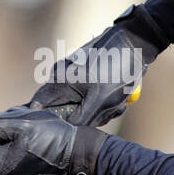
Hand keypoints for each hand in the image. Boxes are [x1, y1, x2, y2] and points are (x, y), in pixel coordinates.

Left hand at [0, 107, 106, 174]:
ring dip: (7, 135)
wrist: (80, 154)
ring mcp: (15, 174)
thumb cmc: (53, 137)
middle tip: (13, 123)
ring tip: (28, 126)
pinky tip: (36, 132)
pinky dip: (18, 140)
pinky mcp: (26, 170)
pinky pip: (12, 152)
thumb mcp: (22, 124)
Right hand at [30, 4, 166, 126]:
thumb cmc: (116, 68)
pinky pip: (89, 96)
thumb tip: (67, 133)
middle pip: (63, 110)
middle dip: (85, 117)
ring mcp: (72, 74)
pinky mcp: (85, 74)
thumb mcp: (100, 100)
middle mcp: (60, 76)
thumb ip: (81, 120)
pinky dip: (104, 100)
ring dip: (100, 110)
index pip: (39, 107)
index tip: (66, 131)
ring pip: (80, 105)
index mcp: (58, 80)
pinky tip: (119, 96)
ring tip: (118, 102)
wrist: (135, 41)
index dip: (49, 122)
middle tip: (105, 113)